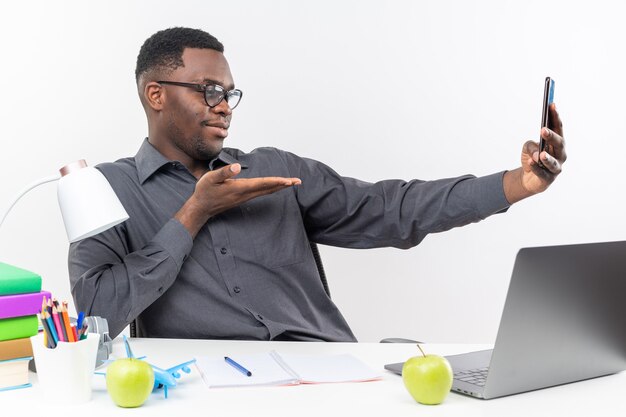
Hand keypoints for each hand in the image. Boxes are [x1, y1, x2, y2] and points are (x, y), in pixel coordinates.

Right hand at [176, 163, 300, 236]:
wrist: (201, 208)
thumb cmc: (205, 191)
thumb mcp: (211, 178)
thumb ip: (224, 172)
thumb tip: (237, 167)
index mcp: (240, 188)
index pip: (262, 183)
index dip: (276, 181)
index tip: (289, 181)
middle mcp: (245, 194)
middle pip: (268, 188)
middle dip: (283, 184)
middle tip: (298, 181)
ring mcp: (245, 197)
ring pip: (266, 191)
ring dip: (279, 187)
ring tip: (291, 183)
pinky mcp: (243, 198)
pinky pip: (261, 192)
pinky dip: (271, 188)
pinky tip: (275, 187)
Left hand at [503, 103, 565, 203]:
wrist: (529, 178)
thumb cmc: (532, 158)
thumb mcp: (528, 148)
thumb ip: (531, 146)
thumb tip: (536, 153)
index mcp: (557, 143)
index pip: (558, 128)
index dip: (555, 116)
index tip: (551, 105)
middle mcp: (560, 154)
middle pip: (559, 144)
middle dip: (552, 137)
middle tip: (543, 130)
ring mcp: (555, 167)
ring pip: (553, 162)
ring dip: (547, 158)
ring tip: (541, 154)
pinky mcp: (548, 179)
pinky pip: (542, 173)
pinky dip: (536, 167)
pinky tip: (531, 162)